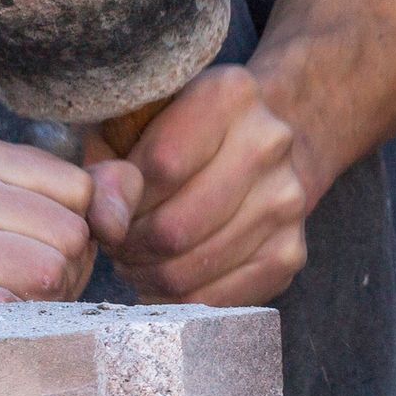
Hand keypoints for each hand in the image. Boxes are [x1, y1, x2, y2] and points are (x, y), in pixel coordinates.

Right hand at [0, 131, 142, 306]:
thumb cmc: (3, 267)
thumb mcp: (55, 212)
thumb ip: (107, 190)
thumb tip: (112, 222)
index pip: (78, 188)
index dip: (73, 228)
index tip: (27, 242)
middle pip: (67, 232)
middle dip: (61, 268)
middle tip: (16, 282)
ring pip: (48, 273)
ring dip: (42, 302)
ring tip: (3, 300)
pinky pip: (12, 311)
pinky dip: (17, 327)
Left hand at [106, 65, 316, 305]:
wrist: (254, 149)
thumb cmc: (171, 137)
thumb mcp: (126, 131)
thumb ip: (105, 169)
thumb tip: (107, 223)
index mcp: (228, 95)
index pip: (161, 167)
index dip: (122, 201)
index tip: (111, 208)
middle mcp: (269, 143)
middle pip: (175, 227)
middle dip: (130, 246)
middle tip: (118, 243)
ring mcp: (287, 201)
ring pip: (190, 269)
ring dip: (148, 274)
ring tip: (138, 257)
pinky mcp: (290, 253)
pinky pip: (217, 300)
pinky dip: (178, 299)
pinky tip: (165, 278)